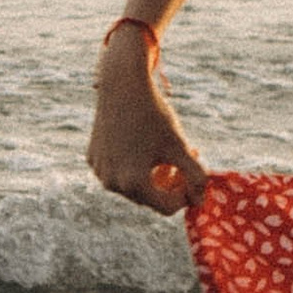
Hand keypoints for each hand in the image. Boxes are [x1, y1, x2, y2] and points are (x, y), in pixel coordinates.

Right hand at [88, 31, 209, 213]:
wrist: (122, 85)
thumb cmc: (155, 116)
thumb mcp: (181, 147)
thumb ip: (196, 176)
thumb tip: (199, 201)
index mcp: (134, 183)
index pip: (167, 207)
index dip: (186, 194)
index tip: (194, 174)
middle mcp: (112, 182)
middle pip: (150, 197)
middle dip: (169, 183)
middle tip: (183, 158)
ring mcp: (99, 171)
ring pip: (133, 185)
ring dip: (152, 176)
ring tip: (164, 153)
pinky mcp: (93, 158)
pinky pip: (119, 171)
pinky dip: (133, 165)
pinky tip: (143, 143)